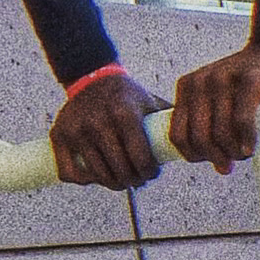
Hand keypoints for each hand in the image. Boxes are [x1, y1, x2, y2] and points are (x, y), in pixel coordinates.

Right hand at [50, 71, 165, 189]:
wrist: (91, 76)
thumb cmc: (126, 95)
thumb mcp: (148, 101)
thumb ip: (169, 120)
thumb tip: (200, 141)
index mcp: (125, 114)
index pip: (141, 159)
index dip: (149, 173)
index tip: (151, 173)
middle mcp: (99, 122)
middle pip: (121, 172)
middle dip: (133, 180)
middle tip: (137, 179)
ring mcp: (77, 130)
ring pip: (98, 176)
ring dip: (112, 183)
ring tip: (121, 179)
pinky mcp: (59, 136)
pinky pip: (70, 174)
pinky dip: (84, 180)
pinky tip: (95, 175)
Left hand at [169, 42, 259, 175]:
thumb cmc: (245, 83)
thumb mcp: (217, 96)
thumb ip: (211, 122)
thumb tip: (220, 167)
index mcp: (187, 86)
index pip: (178, 133)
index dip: (191, 156)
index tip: (212, 161)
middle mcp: (201, 81)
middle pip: (199, 137)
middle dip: (215, 158)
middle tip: (231, 164)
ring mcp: (225, 78)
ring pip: (221, 131)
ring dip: (233, 153)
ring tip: (244, 155)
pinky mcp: (251, 79)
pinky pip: (242, 118)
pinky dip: (245, 139)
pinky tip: (249, 149)